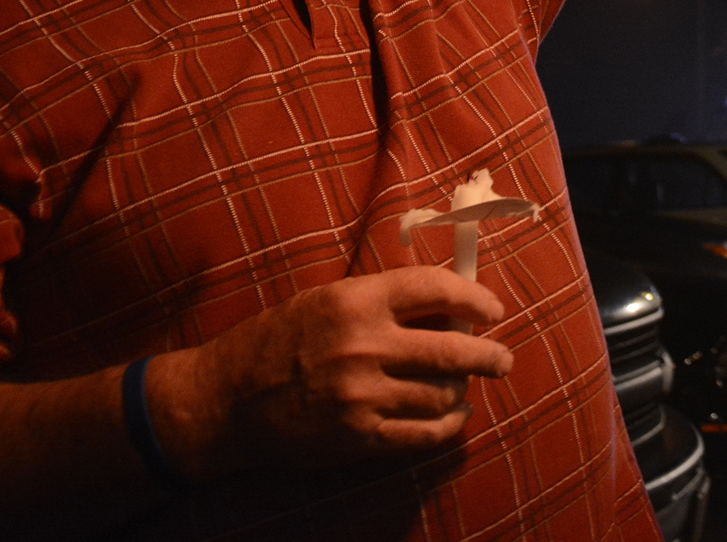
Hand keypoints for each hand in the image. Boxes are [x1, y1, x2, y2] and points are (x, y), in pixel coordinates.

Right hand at [149, 265, 512, 479]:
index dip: (475, 298)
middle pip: (452, 348)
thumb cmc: (277, 340)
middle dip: (489, 355)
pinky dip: (448, 426)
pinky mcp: (358, 437)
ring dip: (463, 391)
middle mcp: (364, 346)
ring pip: (442, 394)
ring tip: (466, 387)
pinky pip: (422, 434)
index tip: (492, 309)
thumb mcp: (326, 300)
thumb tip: (448, 304)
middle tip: (503, 359)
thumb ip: (383, 300)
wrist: (224, 400)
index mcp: (356, 300)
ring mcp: (362, 396)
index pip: (435, 288)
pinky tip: (454, 417)